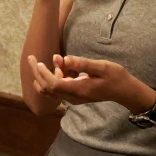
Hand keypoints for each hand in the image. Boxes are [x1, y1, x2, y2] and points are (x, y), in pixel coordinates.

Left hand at [27, 54, 153, 111]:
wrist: (124, 91)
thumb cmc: (115, 77)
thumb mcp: (101, 67)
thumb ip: (82, 64)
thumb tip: (65, 59)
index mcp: (79, 90)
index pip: (53, 85)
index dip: (42, 74)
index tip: (37, 61)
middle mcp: (73, 97)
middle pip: (47, 88)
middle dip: (37, 73)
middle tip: (31, 57)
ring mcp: (73, 98)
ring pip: (51, 90)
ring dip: (47, 75)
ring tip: (57, 58)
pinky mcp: (74, 95)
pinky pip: (59, 88)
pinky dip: (56, 76)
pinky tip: (63, 64)